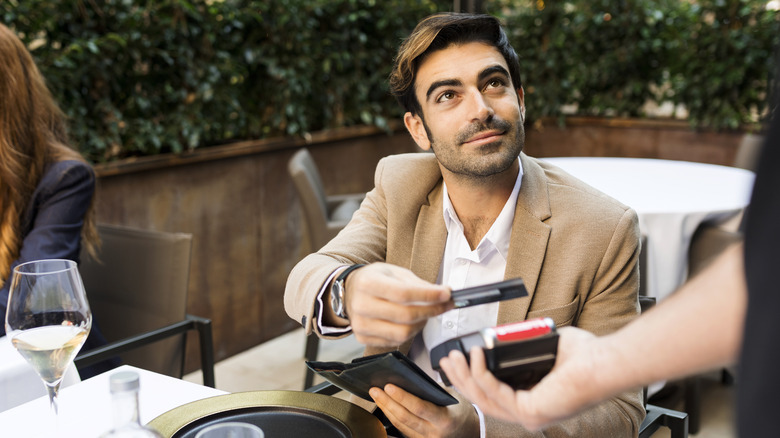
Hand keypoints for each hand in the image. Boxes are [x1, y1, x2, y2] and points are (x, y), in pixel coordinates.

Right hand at [345, 263, 452, 346]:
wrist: (351, 291)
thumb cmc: (376, 280)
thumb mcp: (395, 272)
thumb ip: (418, 284)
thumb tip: (443, 294)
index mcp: (368, 283)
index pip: (404, 293)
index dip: (429, 296)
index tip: (446, 295)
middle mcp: (361, 305)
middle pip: (405, 316)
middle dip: (431, 311)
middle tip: (444, 305)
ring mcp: (361, 324)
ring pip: (402, 333)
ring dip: (421, 324)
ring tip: (426, 314)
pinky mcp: (363, 338)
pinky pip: (395, 341)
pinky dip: (409, 333)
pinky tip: (412, 322)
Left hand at [369, 384, 478, 437]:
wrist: (469, 432)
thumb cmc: (461, 411)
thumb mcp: (452, 397)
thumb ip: (433, 390)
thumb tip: (409, 379)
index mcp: (444, 419)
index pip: (419, 407)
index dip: (402, 397)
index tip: (389, 386)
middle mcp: (434, 433)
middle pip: (405, 417)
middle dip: (387, 402)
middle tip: (375, 389)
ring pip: (400, 425)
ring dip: (386, 409)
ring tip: (376, 395)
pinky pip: (402, 430)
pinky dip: (391, 417)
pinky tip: (385, 407)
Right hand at [439, 326, 602, 429]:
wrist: (604, 363)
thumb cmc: (586, 357)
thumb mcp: (544, 350)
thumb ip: (523, 348)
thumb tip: (502, 337)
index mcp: (533, 402)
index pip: (493, 397)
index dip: (471, 381)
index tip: (459, 363)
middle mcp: (530, 414)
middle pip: (482, 400)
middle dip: (460, 379)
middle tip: (447, 361)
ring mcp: (530, 416)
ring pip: (484, 399)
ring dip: (465, 376)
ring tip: (455, 357)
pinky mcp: (530, 410)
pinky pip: (496, 392)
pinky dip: (482, 373)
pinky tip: (476, 356)